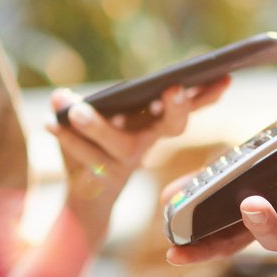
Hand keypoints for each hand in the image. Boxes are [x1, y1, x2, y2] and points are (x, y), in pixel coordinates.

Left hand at [48, 79, 228, 246]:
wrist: (87, 199)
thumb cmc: (94, 151)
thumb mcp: (90, 120)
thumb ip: (76, 106)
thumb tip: (61, 95)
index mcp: (151, 124)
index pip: (185, 108)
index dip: (206, 95)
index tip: (224, 77)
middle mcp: (147, 143)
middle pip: (171, 128)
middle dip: (176, 109)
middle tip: (174, 89)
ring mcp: (128, 163)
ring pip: (119, 145)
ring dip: (98, 126)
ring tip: (76, 110)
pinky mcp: (107, 179)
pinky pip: (88, 159)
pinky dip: (67, 140)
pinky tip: (51, 123)